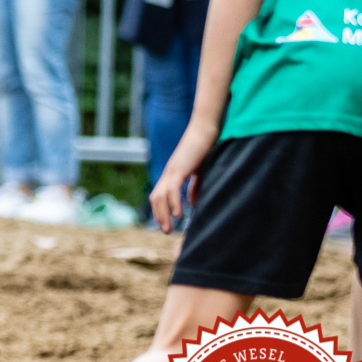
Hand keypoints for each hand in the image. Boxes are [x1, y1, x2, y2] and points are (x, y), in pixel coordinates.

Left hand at [149, 118, 219, 232]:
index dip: (160, 210)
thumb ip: (195, 187)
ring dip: (163, 213)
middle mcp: (168, 173)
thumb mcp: (199, 172)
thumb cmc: (204, 148)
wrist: (206, 129)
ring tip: (169, 228)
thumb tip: (192, 202)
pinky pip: (172, 188)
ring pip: (161, 196)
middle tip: (166, 231)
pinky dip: (173, 202)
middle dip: (159, 216)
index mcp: (172, 174)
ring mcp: (173, 170)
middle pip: (155, 198)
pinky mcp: (180, 167)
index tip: (165, 224)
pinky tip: (178, 214)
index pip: (159, 195)